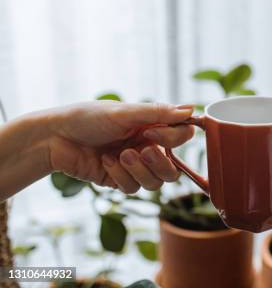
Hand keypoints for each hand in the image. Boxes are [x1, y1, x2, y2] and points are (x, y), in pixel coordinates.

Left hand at [46, 101, 194, 192]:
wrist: (54, 137)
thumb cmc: (87, 118)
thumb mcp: (125, 112)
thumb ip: (158, 113)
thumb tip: (191, 109)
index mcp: (152, 126)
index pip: (181, 137)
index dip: (174, 139)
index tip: (153, 131)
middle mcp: (147, 147)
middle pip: (172, 169)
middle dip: (160, 163)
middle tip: (143, 150)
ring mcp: (133, 166)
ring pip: (155, 183)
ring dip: (139, 170)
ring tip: (120, 156)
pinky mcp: (118, 180)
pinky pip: (132, 188)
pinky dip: (120, 175)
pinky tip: (105, 161)